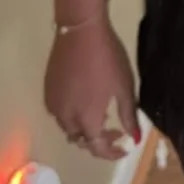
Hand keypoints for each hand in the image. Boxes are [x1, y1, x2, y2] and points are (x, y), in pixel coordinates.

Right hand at [44, 20, 139, 160]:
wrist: (80, 32)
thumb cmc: (107, 59)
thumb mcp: (124, 87)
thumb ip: (129, 116)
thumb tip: (135, 139)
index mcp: (86, 120)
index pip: (97, 148)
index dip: (112, 152)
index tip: (124, 147)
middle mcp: (65, 118)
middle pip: (80, 140)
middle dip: (98, 140)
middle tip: (116, 130)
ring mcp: (53, 104)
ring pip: (68, 128)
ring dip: (84, 128)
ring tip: (102, 115)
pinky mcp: (48, 91)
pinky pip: (60, 113)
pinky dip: (73, 115)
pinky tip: (85, 102)